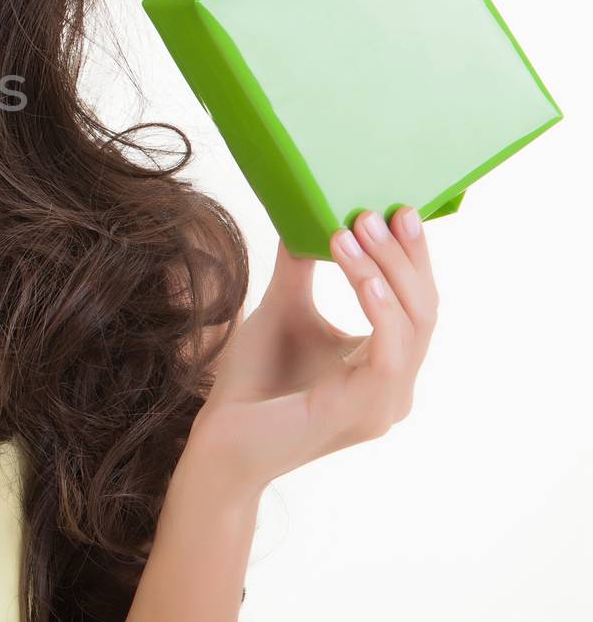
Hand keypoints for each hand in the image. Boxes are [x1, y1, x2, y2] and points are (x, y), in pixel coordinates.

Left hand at [190, 207, 438, 492]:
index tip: (398, 210)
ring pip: (414, 325)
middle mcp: (396, 388)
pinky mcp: (364, 410)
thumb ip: (301, 267)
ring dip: (386, 270)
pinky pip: (390, 352)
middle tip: (378, 211)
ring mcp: (385, 404)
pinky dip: (380, 306)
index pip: (418, 304)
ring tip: (355, 228)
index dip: (412, 256)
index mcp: (385, 365)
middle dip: (403, 256)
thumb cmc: (252, 380)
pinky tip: (360, 273)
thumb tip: (306, 215)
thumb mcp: (282, 309)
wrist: (220, 437)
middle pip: (426, 309)